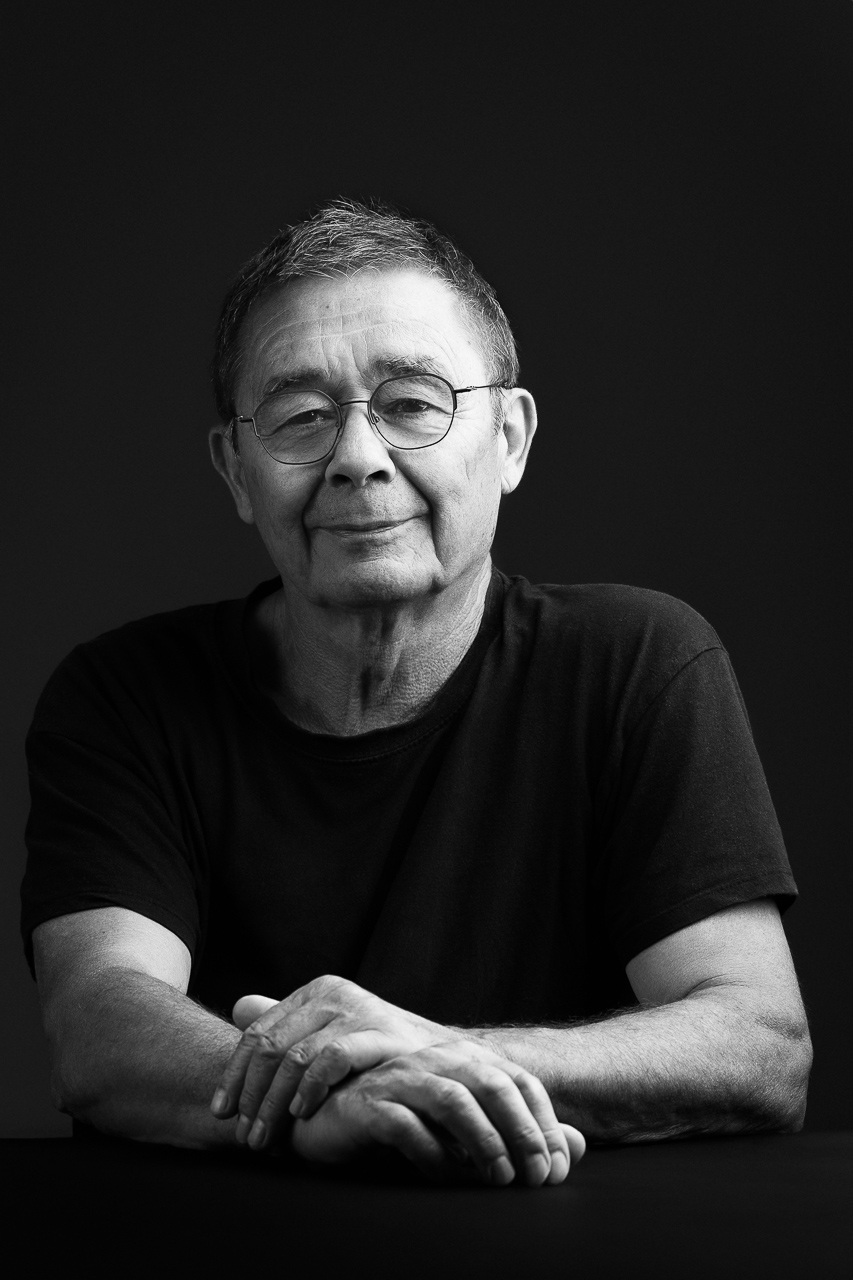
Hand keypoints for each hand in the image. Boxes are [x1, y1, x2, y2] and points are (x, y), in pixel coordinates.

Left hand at [210, 975, 456, 1144]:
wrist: (446, 1064)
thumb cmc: (380, 1056)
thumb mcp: (330, 1034)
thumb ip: (287, 1021)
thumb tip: (238, 1005)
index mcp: (316, 992)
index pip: (258, 1032)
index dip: (235, 1074)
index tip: (221, 1112)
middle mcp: (333, 994)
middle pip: (269, 1045)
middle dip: (250, 1095)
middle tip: (242, 1135)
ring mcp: (357, 1010)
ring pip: (294, 1056)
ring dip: (272, 1102)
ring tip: (264, 1136)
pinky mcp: (379, 1031)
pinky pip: (331, 1058)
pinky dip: (310, 1087)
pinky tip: (300, 1114)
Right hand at [289, 1043, 585, 1186]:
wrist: (330, 1118)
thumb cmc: (407, 1122)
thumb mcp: (469, 1130)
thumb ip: (521, 1135)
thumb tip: (578, 1149)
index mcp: (465, 1060)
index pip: (519, 1080)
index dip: (544, 1123)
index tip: (558, 1168)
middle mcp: (436, 1060)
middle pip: (491, 1083)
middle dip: (521, 1131)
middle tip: (537, 1178)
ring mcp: (401, 1078)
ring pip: (452, 1098)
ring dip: (482, 1140)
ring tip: (500, 1178)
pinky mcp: (368, 1104)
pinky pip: (406, 1126)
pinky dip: (432, 1154)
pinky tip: (446, 1177)